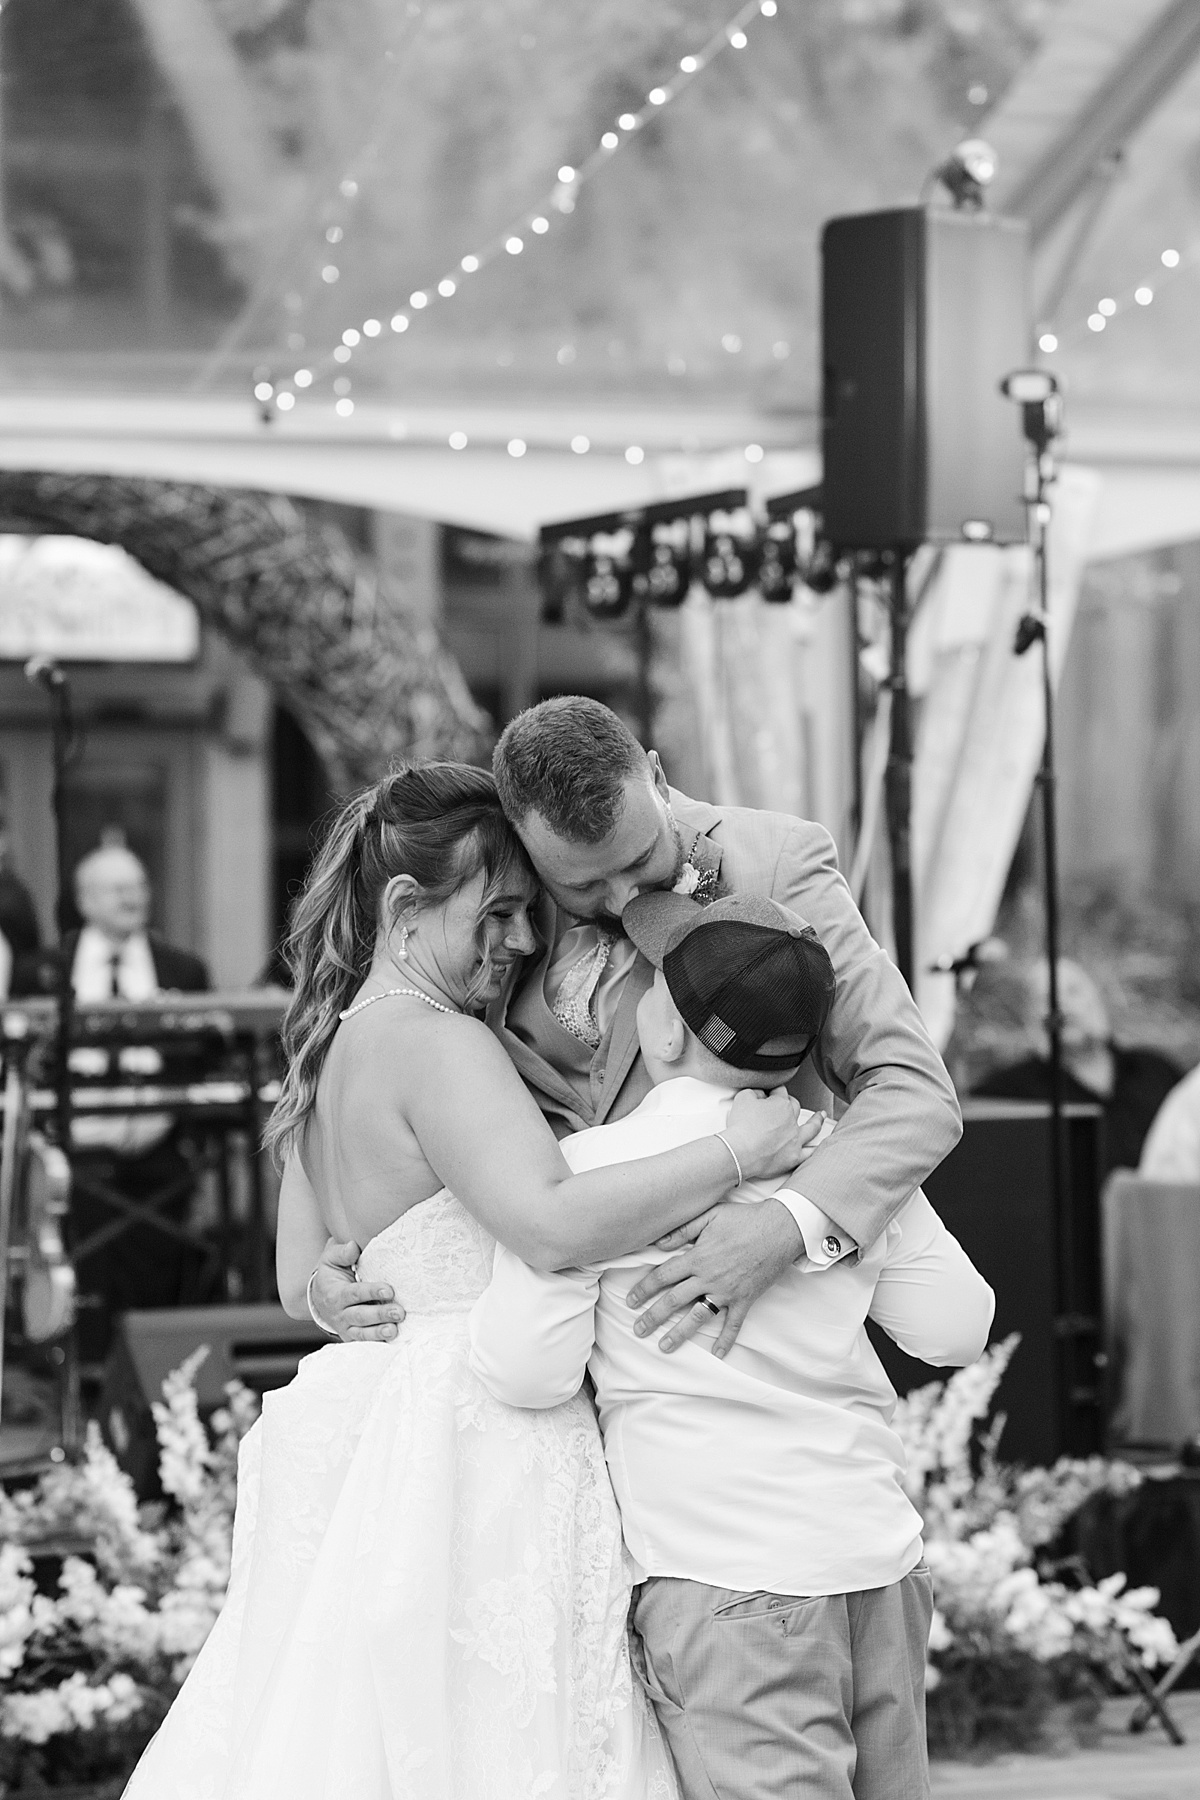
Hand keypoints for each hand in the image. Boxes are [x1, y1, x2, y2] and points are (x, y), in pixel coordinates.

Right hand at [310, 1240, 405, 1342]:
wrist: (321, 1297)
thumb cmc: (332, 1274)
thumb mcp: (331, 1259)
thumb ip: (342, 1252)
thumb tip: (354, 1247)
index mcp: (336, 1294)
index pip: (355, 1294)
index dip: (371, 1292)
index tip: (389, 1290)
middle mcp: (340, 1314)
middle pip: (361, 1316)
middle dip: (380, 1314)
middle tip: (399, 1312)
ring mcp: (347, 1328)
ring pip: (362, 1333)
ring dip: (379, 1332)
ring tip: (394, 1330)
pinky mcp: (353, 1337)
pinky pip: (365, 1343)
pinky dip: (378, 1344)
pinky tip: (392, 1341)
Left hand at [626, 1198, 801, 1357]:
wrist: (780, 1229)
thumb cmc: (745, 1219)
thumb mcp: (710, 1215)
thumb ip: (683, 1229)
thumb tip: (658, 1243)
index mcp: (697, 1257)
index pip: (662, 1276)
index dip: (644, 1289)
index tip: (630, 1301)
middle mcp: (708, 1277)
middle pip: (674, 1300)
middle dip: (653, 1317)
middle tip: (638, 1329)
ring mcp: (727, 1291)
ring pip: (698, 1316)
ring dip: (679, 1333)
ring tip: (664, 1346)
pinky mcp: (745, 1299)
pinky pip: (734, 1323)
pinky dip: (726, 1339)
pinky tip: (717, 1353)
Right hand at [722, 1090, 826, 1182]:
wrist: (741, 1152)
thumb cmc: (741, 1127)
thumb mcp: (743, 1098)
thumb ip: (754, 1092)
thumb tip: (759, 1094)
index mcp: (781, 1104)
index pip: (780, 1092)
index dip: (774, 1090)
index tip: (770, 1092)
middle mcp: (791, 1121)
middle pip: (795, 1107)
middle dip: (791, 1102)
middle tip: (787, 1102)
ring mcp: (795, 1139)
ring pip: (811, 1128)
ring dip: (817, 1121)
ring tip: (821, 1116)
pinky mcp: (793, 1157)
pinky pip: (809, 1153)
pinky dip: (815, 1149)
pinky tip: (819, 1146)